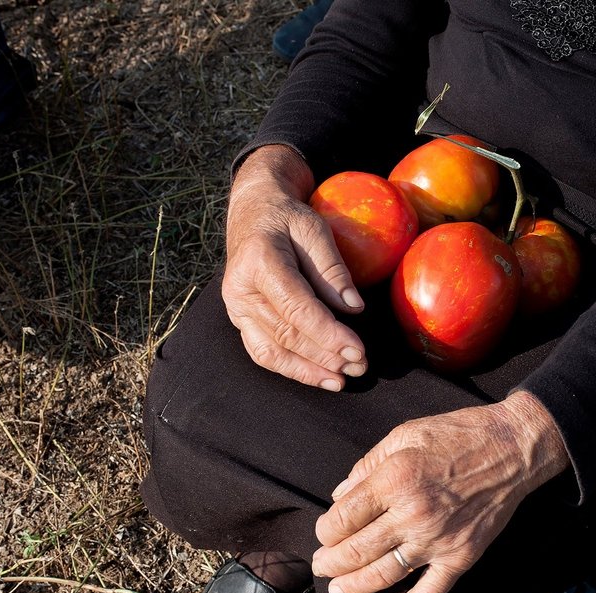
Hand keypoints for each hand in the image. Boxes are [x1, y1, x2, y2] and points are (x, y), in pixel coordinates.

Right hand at [222, 145, 366, 390]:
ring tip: (341, 379)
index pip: (297, 308)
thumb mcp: (314, 229)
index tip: (358, 349)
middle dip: (325, 355)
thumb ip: (332, 268)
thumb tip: (354, 308)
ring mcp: (235, 307)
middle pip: (286, 334)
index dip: (328, 334)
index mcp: (259, 261)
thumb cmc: (287, 217)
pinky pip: (262, 352)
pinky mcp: (238, 318)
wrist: (253, 212)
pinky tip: (318, 376)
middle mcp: (240, 288)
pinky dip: (291, 368)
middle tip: (360, 366)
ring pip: (272, 351)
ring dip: (309, 370)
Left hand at [311, 391, 569, 592]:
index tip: (325, 531)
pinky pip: (432, 591)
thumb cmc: (456, 434)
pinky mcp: (462, 555)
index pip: (341, 519)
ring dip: (356, 586)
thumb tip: (340, 495)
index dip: (325, 530)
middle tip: (321, 565)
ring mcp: (437, 539)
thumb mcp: (404, 434)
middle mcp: (411, 514)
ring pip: (385, 575)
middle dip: (330, 563)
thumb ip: (367, 465)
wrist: (512, 448)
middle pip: (356, 551)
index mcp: (393, 480)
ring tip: (339, 590)